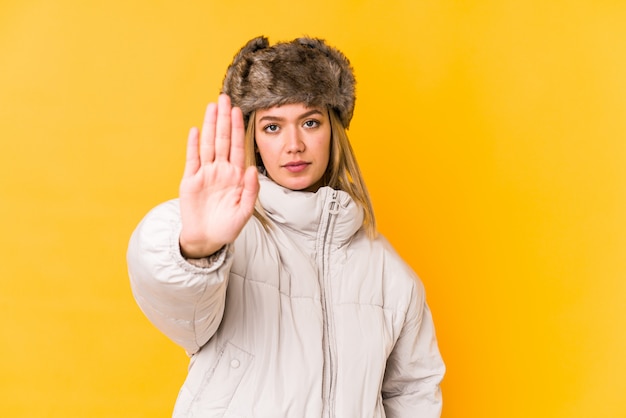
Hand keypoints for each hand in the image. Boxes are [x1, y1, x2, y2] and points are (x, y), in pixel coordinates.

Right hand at [178, 94, 258, 257]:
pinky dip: (193, 145)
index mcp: (236, 176)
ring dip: (209, 125)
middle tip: (224, 98)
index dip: (237, 129)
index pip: (237, 147)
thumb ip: (251, 190)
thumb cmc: (228, 227)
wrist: (207, 239)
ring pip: (208, 144)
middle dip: (224, 119)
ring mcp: (205, 174)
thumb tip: (252, 169)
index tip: (238, 111)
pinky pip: (192, 160)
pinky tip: (195, 130)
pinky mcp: (190, 181)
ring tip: (211, 107)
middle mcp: (221, 170)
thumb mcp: (245, 211)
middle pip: (222, 139)